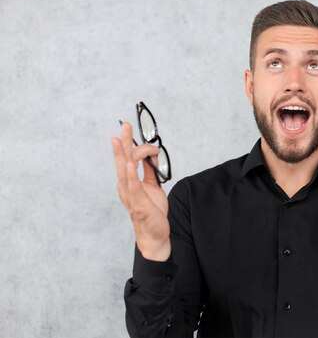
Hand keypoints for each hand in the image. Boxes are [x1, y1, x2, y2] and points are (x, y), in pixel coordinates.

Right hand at [112, 122, 170, 260]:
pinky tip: (131, 164)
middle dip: (123, 142)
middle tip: (124, 125)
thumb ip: (150, 172)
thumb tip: (151, 157)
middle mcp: (125, 186)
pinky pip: (134, 186)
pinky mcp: (138, 203)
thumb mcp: (152, 187)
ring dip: (123, 153)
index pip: (128, 158)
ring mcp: (130, 195)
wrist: (155, 234)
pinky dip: (131, 174)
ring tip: (120, 139)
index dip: (131, 143)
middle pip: (123, 160)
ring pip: (124, 170)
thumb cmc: (151, 211)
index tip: (136, 132)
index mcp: (128, 182)